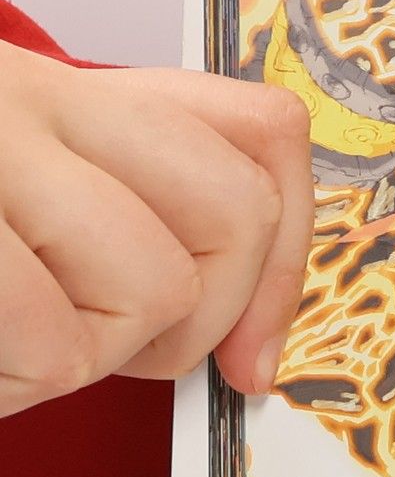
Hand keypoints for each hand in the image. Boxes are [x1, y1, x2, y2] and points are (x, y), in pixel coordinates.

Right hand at [0, 44, 312, 416]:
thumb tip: (254, 334)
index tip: (254, 357)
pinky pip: (57, 343)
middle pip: (240, 212)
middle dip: (201, 321)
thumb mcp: (31, 195)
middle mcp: (37, 96)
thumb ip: (137, 221)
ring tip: (10, 341)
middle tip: (107, 352)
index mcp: (69, 92)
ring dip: (90, 357)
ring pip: (161, 286)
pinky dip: (17, 384)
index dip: (286, 261)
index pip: (266, 131)